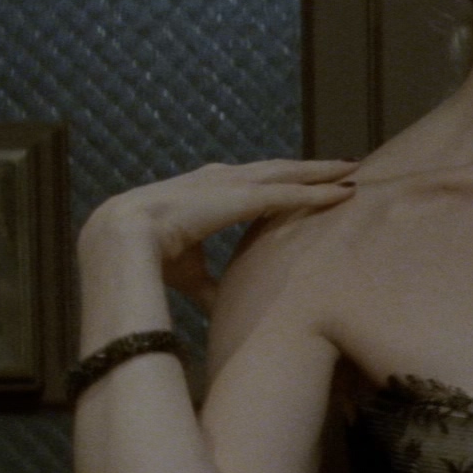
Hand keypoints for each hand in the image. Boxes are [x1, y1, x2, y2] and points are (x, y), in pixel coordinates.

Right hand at [85, 160, 355, 310]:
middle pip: (277, 170)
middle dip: (309, 168)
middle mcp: (221, 180)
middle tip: (343, 165)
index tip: (302, 180)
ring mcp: (232, 184)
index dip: (280, 181)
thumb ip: (207, 287)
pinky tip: (344, 191)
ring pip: (289, 174)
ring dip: (321, 172)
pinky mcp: (242, 196)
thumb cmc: (146, 257)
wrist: (120, 239)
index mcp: (205, 192)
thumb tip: (220, 308)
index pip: (251, 183)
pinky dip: (318, 193)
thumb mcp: (186, 272)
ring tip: (352, 169)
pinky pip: (290, 193)